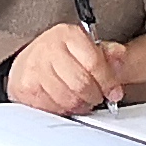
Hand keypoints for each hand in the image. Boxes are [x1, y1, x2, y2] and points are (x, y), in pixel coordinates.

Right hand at [5, 23, 145, 115]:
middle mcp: (49, 48)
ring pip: (67, 99)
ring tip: (80, 100)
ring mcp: (34, 68)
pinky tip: (64, 102)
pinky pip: (51, 109)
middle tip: (96, 98)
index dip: (108, 82)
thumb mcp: (87, 47)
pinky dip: (62, 110)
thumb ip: (107, 53)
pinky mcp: (25, 87)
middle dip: (94, 96)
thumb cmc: (59, 55)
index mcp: (68, 35)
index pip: (94, 63)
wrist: (28, 61)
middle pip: (81, 84)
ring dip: (79, 106)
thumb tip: (119, 55)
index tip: (114, 92)